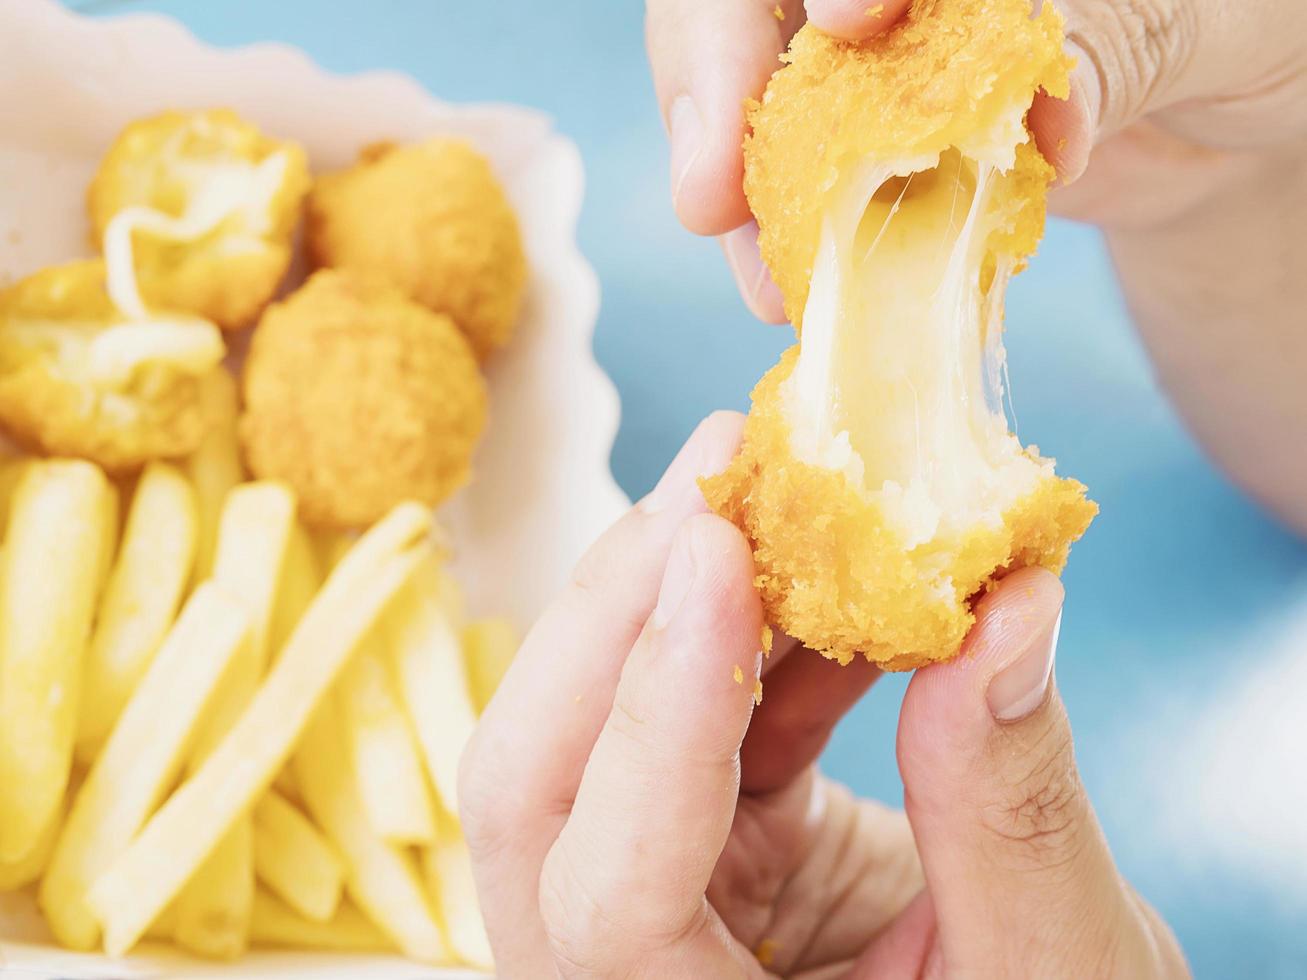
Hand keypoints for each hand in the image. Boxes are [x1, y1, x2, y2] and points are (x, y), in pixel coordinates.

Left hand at [460, 413, 1186, 977]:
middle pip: (536, 780)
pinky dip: (752, 631)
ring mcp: (641, 891)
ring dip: (683, 591)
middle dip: (624, 606)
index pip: (608, 895)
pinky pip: (686, 713)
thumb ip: (1013, 811)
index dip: (655, 716)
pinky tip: (824, 567)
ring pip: (590, 721)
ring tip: (773, 482)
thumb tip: (1010, 604)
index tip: (719, 549)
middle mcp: (617, 970)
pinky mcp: (686, 835)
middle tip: (721, 469)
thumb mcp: (1049, 970)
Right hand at [646, 0, 1306, 311]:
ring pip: (756, 96)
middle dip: (717, 80)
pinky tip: (796, 292)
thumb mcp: (1221, 19)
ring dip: (744, 192)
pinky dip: (791, 241)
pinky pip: (805, 182)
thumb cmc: (1266, 34)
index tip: (850, 20)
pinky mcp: (882, 140)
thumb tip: (1032, 112)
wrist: (1253, 123)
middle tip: (710, 192)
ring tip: (765, 280)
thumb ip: (1120, 35)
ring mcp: (882, 55)